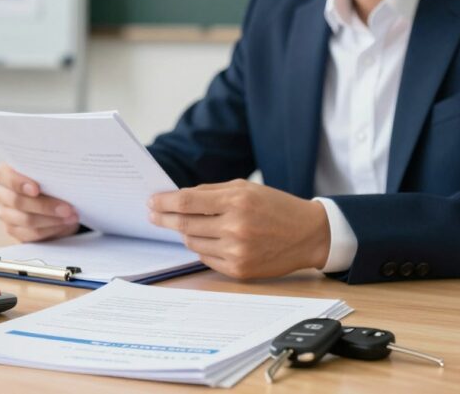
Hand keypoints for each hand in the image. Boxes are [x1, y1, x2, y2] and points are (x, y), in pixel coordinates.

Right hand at [0, 163, 80, 242]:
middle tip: (67, 208)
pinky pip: (31, 233)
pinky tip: (63, 224)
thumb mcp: (47, 173)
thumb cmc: (48, 181)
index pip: (3, 176)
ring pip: (27, 220)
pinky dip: (50, 229)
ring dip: (52, 219)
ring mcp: (5, 214)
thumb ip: (46, 173)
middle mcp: (0, 194)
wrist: (52, 200)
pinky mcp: (13, 230)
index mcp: (4, 174)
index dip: (19, 183)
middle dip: (46, 206)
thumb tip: (62, 177)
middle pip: (18, 202)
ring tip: (71, 216)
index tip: (36, 189)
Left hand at [149, 179, 330, 279]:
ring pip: (192, 242)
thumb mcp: (245, 188)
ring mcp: (236, 251)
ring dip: (185, 232)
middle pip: (184, 224)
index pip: (187, 202)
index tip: (151, 201)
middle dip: (164, 218)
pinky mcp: (238, 270)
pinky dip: (201, 247)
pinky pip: (205, 258)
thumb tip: (177, 197)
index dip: (164, 202)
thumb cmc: (275, 207)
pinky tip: (208, 239)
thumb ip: (211, 191)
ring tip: (187, 225)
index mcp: (237, 201)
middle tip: (152, 214)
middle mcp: (235, 227)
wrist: (308, 235)